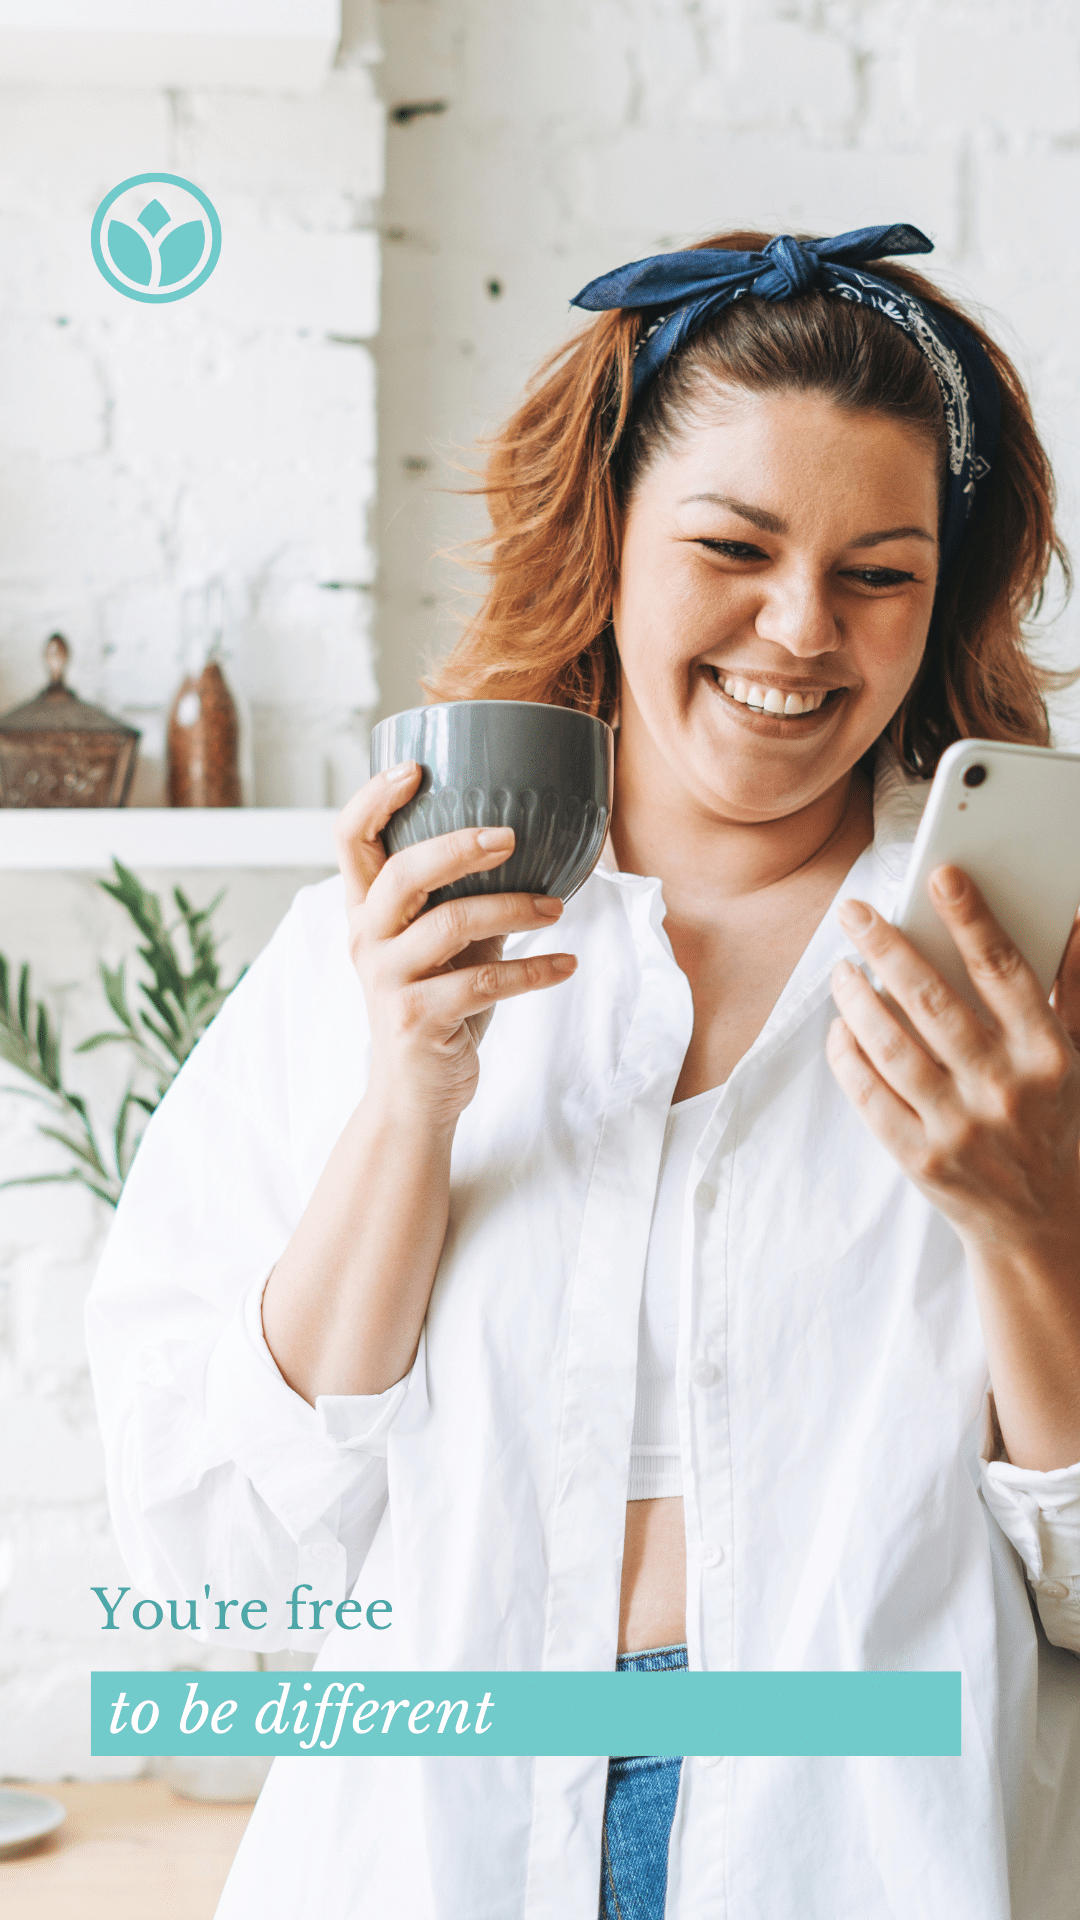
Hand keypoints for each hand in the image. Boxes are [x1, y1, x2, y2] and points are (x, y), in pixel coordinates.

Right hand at [334, 762, 576, 1131]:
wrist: (415, 1094)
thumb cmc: (436, 1004)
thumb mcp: (441, 944)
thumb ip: (461, 896)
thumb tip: (529, 841)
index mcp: (366, 910)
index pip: (348, 840)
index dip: (373, 798)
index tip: (416, 768)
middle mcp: (366, 939)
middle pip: (402, 873)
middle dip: (459, 847)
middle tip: (512, 837)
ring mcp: (387, 980)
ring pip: (450, 924)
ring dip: (514, 909)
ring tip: (557, 909)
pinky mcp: (417, 1019)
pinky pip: (483, 982)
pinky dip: (533, 970)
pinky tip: (566, 965)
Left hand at [826, 865, 1079, 1468]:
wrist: (1041, 1226)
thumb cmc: (1052, 1124)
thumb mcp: (1075, 1059)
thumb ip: (1068, 990)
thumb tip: (1070, 919)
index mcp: (1048, 1055)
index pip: (1005, 972)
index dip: (973, 919)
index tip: (942, 874)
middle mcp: (1004, 1090)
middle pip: (933, 1002)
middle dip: (888, 947)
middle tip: (855, 911)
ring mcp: (960, 1129)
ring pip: (892, 1047)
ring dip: (858, 1000)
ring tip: (842, 969)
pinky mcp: (921, 1161)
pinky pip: (870, 1096)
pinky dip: (849, 1056)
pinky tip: (841, 1028)